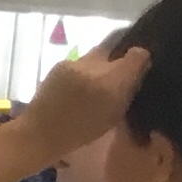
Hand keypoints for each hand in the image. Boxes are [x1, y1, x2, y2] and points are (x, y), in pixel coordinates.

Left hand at [7, 46, 148, 171]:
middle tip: (117, 74)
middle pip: (116, 49)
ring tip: (96, 80)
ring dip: (100, 65)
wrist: (40, 132)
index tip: (140, 67)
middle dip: (118, 60)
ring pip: (97, 54)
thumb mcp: (114, 115)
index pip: (138, 54)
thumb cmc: (81, 131)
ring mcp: (75, 62)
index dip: (141, 58)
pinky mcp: (60, 63)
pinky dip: (84, 70)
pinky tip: (79, 83)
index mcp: (112, 81)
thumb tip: (139, 71)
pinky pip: (80, 61)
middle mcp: (95, 66)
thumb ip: (128, 90)